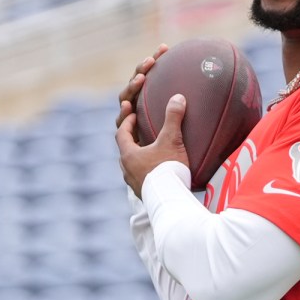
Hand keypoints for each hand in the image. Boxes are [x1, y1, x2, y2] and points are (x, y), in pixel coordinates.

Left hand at [114, 47, 190, 195]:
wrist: (169, 201)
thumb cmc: (168, 170)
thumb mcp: (171, 141)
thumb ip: (173, 118)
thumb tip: (177, 97)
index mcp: (129, 154)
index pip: (122, 133)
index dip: (127, 122)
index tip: (133, 114)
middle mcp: (127, 170)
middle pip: (125, 150)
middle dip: (132, 139)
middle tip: (141, 131)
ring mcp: (134, 184)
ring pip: (132, 166)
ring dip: (138, 157)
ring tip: (149, 152)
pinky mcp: (143, 194)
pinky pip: (141, 179)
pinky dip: (145, 171)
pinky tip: (157, 172)